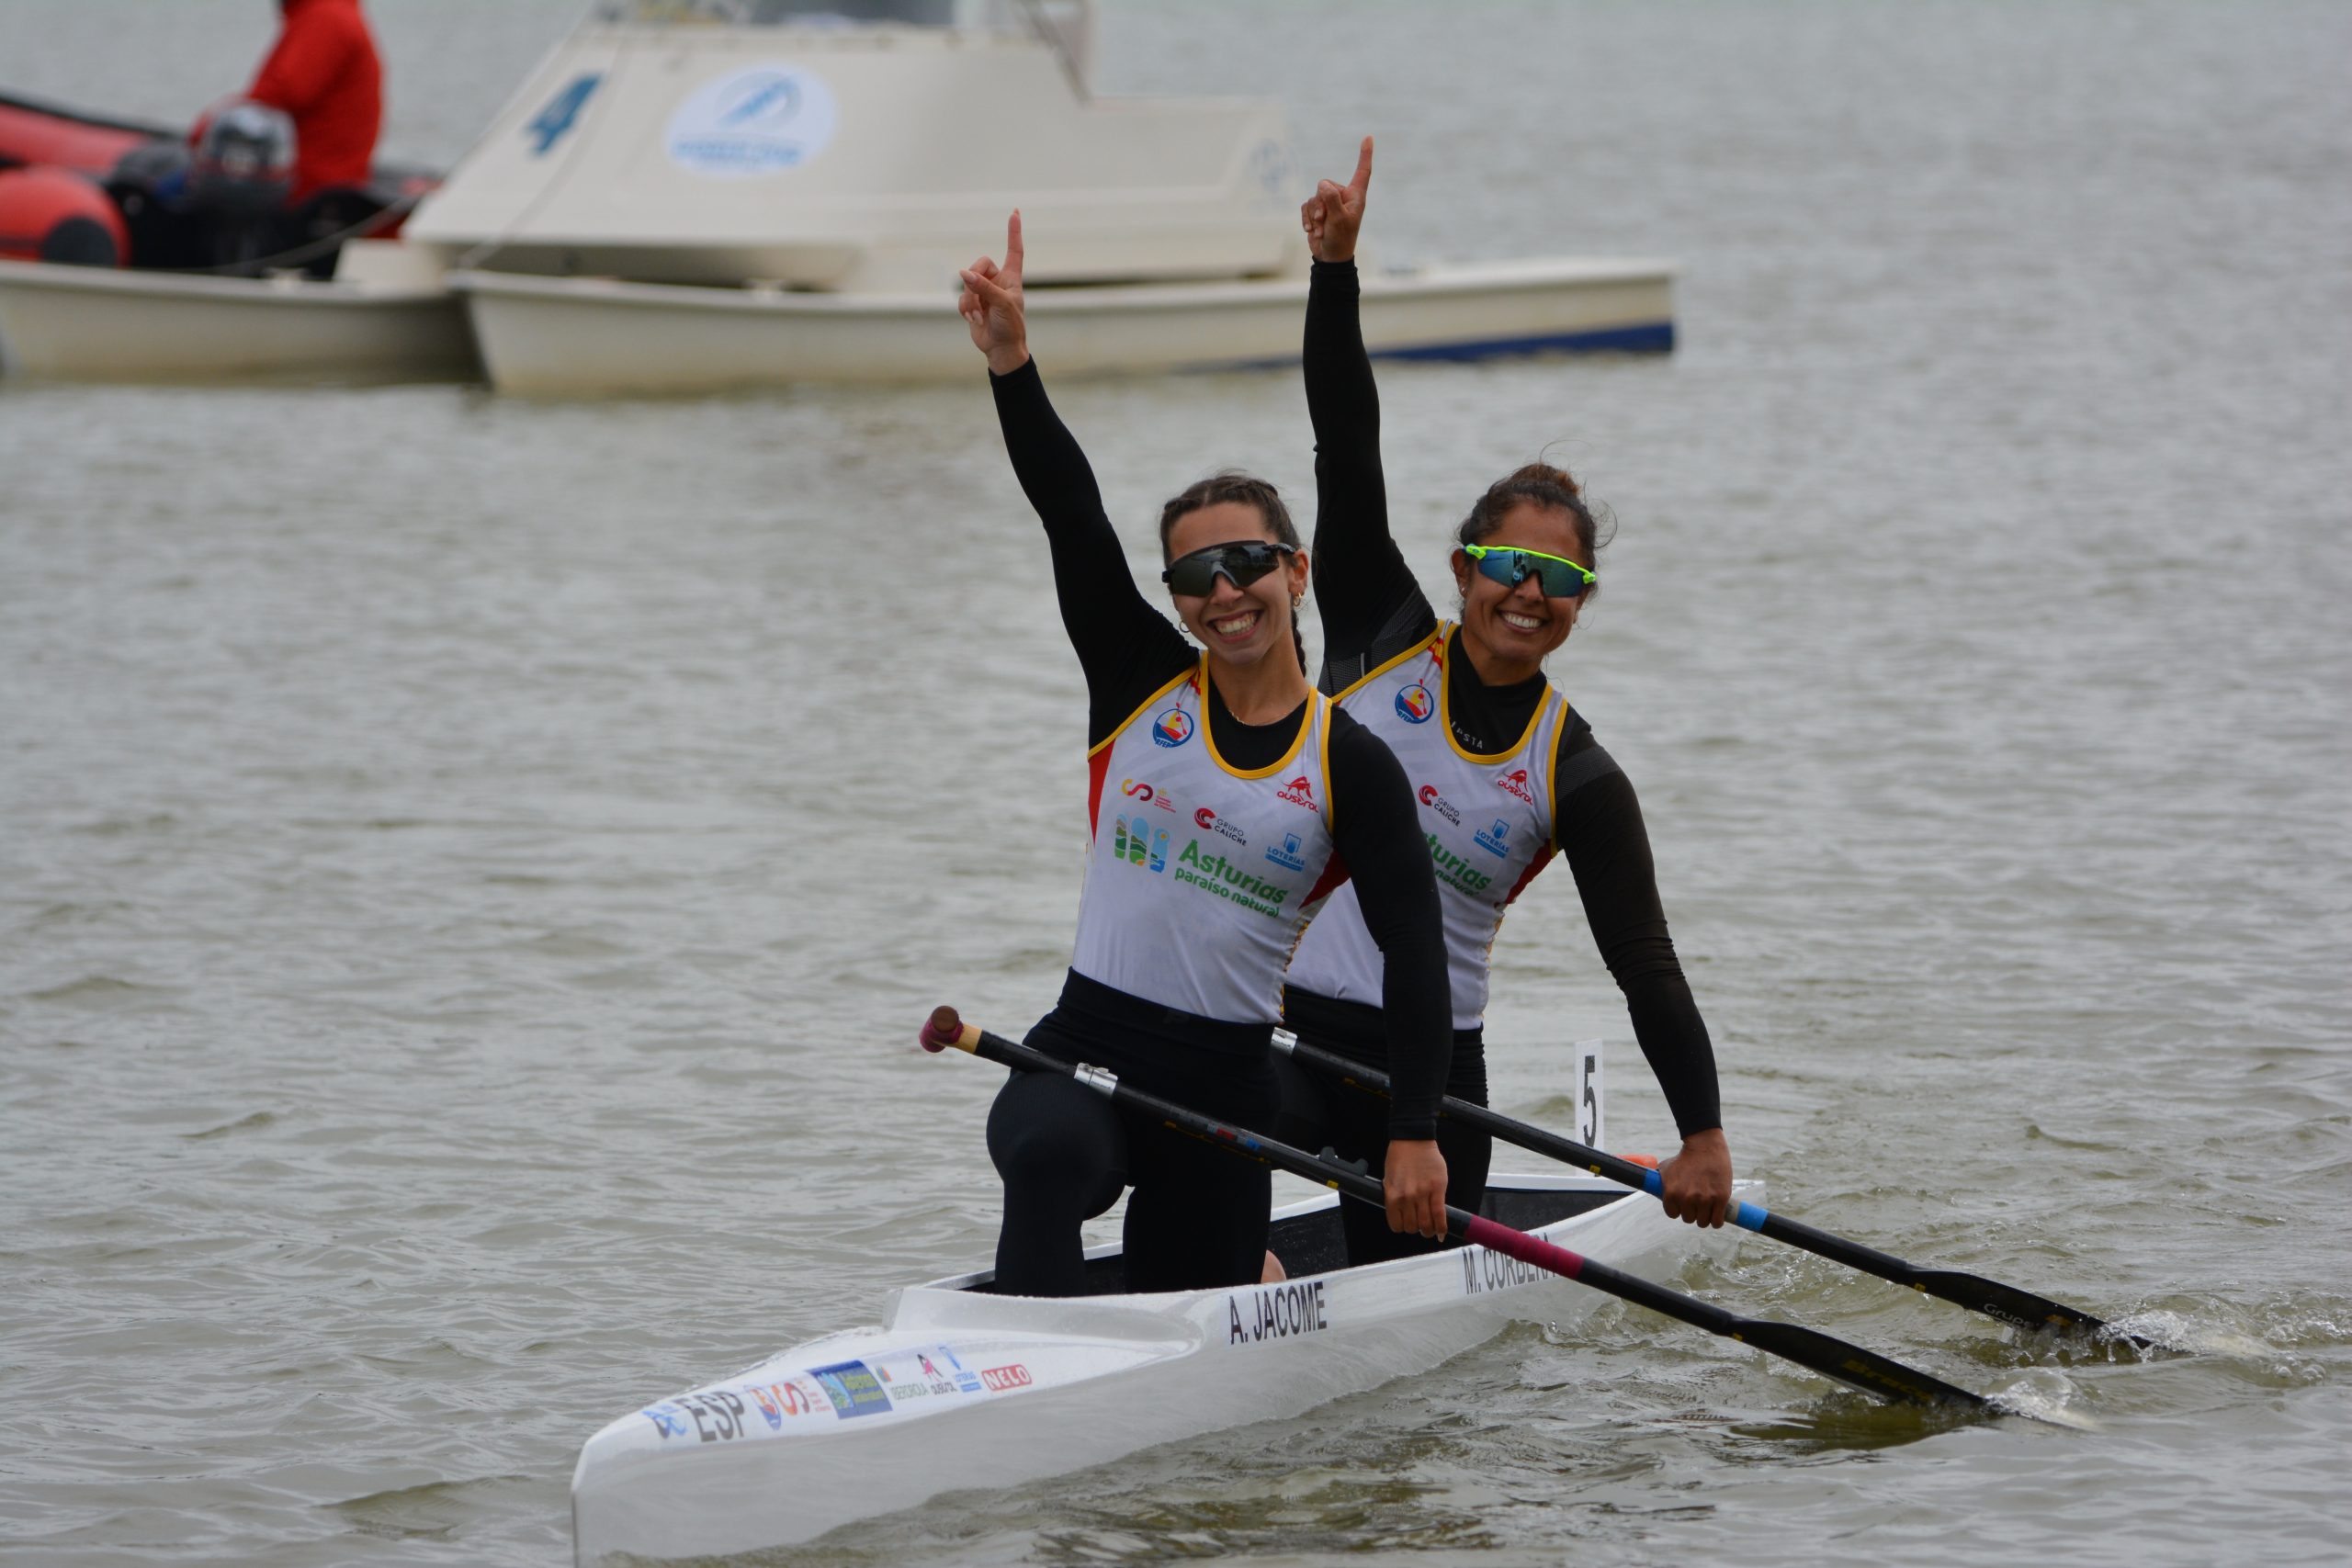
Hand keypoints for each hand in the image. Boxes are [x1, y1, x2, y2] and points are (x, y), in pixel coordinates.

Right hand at [958, 210, 1028, 374]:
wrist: (1001, 349)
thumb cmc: (1010, 326)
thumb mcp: (1001, 304)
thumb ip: (983, 287)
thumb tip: (963, 273)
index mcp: (1012, 278)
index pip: (1014, 250)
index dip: (1014, 232)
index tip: (1015, 212)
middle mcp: (998, 282)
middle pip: (980, 264)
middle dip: (975, 279)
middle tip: (978, 297)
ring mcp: (984, 292)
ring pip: (967, 282)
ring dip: (969, 300)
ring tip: (977, 315)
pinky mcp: (972, 303)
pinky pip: (961, 297)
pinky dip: (964, 308)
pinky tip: (973, 320)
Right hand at [1300, 135, 1372, 262]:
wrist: (1330, 257)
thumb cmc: (1340, 239)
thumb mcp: (1338, 219)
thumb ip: (1331, 200)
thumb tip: (1323, 184)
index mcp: (1355, 196)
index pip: (1362, 171)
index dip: (1365, 154)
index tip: (1368, 137)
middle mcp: (1342, 196)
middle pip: (1325, 185)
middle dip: (1321, 204)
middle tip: (1326, 222)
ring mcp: (1329, 203)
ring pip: (1314, 197)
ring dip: (1314, 215)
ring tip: (1321, 229)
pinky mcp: (1317, 211)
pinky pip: (1306, 206)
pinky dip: (1306, 218)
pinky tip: (1312, 231)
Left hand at [1383, 1137, 1447, 1238]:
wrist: (1413, 1139)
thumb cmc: (1400, 1156)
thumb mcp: (1389, 1179)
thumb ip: (1394, 1196)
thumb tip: (1399, 1212)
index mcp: (1393, 1195)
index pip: (1396, 1224)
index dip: (1402, 1227)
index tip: (1406, 1225)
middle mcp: (1407, 1197)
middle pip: (1413, 1227)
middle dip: (1416, 1230)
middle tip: (1420, 1227)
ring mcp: (1423, 1194)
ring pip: (1427, 1223)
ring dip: (1429, 1231)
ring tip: (1431, 1230)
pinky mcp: (1437, 1189)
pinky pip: (1440, 1214)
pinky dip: (1442, 1226)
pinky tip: (1441, 1231)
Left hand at [1658, 1127, 1733, 1227]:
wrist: (1704, 1146)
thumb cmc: (1684, 1158)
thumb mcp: (1665, 1169)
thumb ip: (1659, 1183)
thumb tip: (1651, 1189)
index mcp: (1672, 1193)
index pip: (1672, 1214)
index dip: (1678, 1209)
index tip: (1682, 1204)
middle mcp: (1687, 1198)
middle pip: (1688, 1219)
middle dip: (1691, 1212)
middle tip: (1696, 1203)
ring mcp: (1705, 1199)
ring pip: (1703, 1222)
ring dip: (1704, 1217)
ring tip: (1706, 1208)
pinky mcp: (1721, 1198)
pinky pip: (1717, 1221)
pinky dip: (1716, 1221)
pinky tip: (1716, 1215)